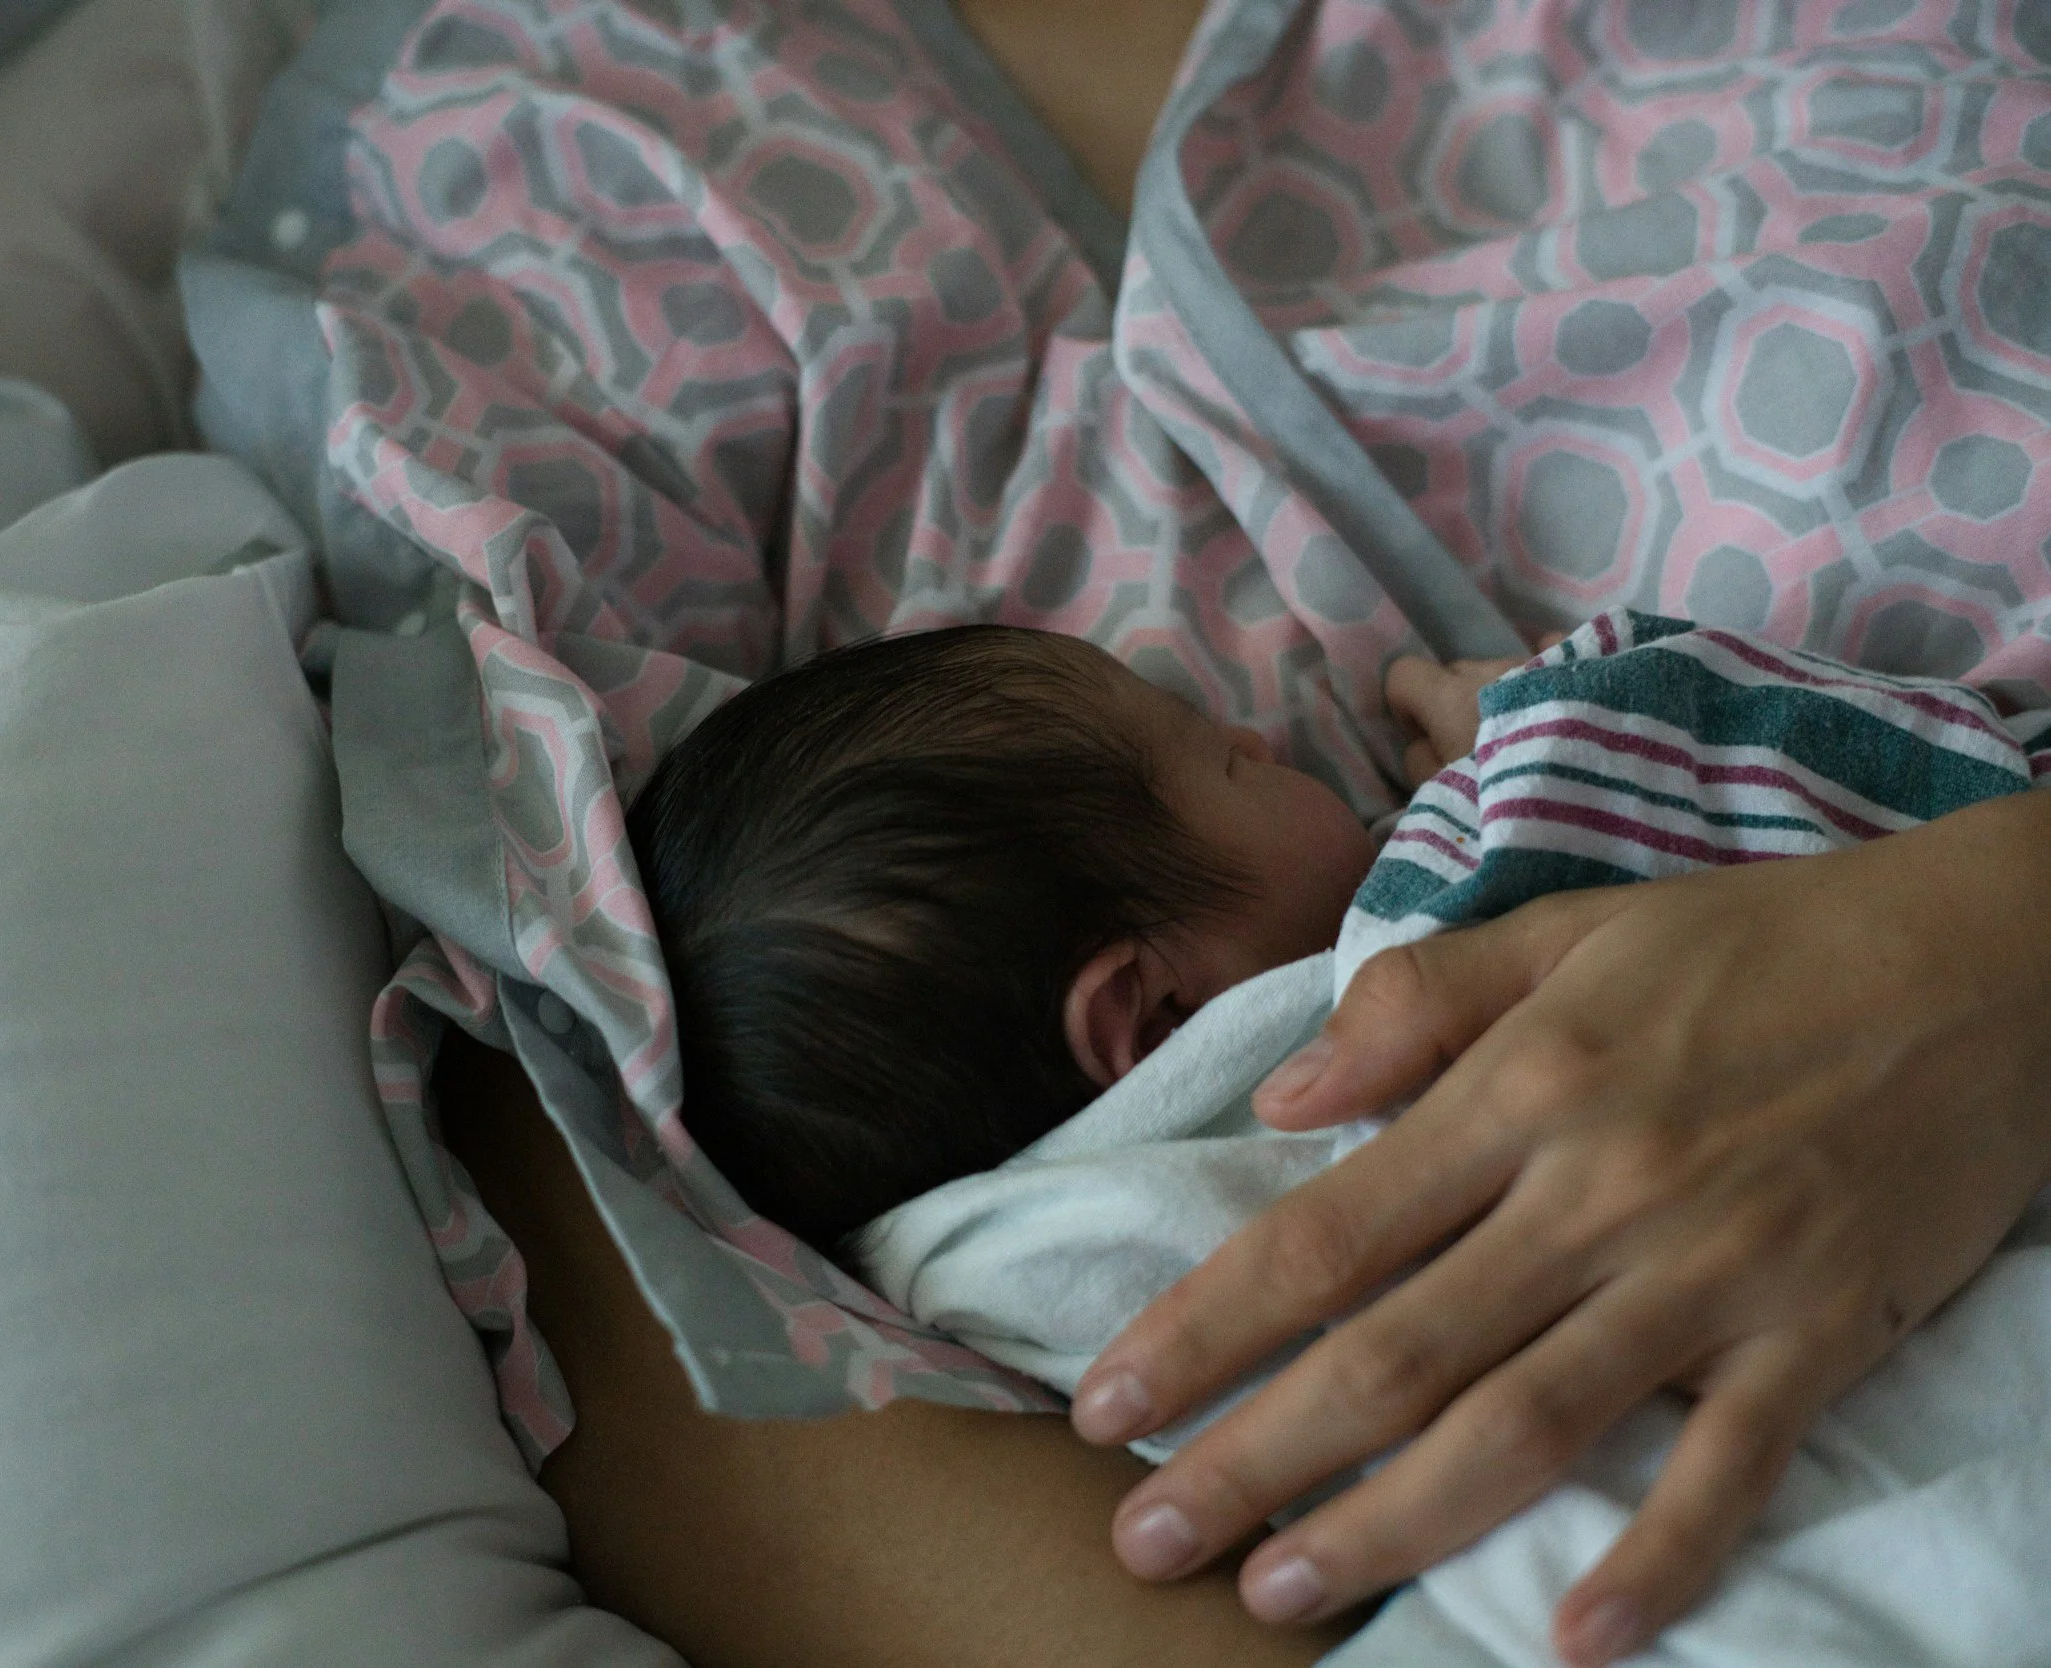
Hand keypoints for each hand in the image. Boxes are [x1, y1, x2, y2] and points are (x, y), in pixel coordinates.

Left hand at [1066, 788, 2050, 1664]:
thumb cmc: (1759, 943)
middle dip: (1255, 1459)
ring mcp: (1712, 1274)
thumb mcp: (1570, 930)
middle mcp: (1599, 1191)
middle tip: (1147, 1543)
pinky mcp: (1820, 1334)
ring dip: (1394, 1525)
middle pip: (1395, 1353)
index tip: (1105, 1400)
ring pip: (1525, 1426)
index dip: (1205, 1325)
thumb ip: (1417, 1005)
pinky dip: (1656, 1556)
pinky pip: (1727, 1467)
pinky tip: (1569, 1635)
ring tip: (1281, 1594)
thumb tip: (1282, 1096)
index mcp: (1523, 1090)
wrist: (1988, 962)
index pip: (1326, 1233)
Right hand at [1383, 637, 1562, 787]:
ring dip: (1500, 694)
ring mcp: (1535, 662)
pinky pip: (1549, 650)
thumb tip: (1420, 740)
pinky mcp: (1577, 664)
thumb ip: (1418, 761)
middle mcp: (1489, 670)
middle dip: (1454, 701)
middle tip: (1477, 744)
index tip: (1425, 735)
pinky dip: (1544, 667)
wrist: (1591, 790)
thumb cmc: (1509, 795)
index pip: (1404, 674)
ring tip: (1527, 734)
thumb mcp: (1446, 795)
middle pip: (1455, 672)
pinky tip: (1557, 690)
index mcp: (1449, 698)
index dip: (1407, 704)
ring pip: (1498, 670)